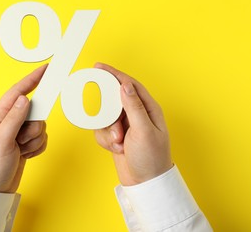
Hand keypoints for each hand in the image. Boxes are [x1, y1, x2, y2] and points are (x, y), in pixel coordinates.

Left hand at [0, 65, 47, 192]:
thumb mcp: (1, 141)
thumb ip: (14, 118)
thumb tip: (25, 98)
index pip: (19, 91)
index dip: (33, 79)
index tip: (46, 69)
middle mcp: (9, 121)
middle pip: (35, 110)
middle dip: (34, 126)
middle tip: (22, 139)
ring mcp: (18, 132)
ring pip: (40, 126)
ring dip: (34, 140)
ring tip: (20, 150)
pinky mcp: (26, 142)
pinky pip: (42, 138)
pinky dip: (36, 148)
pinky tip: (24, 155)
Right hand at [94, 63, 172, 185]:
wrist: (145, 183)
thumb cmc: (151, 158)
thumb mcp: (143, 130)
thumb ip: (134, 107)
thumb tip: (125, 85)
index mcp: (148, 108)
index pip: (129, 84)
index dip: (114, 74)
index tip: (98, 67)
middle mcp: (137, 114)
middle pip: (114, 101)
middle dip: (109, 114)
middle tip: (112, 126)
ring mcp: (126, 125)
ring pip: (105, 117)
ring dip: (109, 131)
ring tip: (120, 143)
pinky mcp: (116, 135)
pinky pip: (102, 130)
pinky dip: (106, 140)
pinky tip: (118, 149)